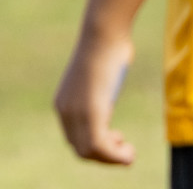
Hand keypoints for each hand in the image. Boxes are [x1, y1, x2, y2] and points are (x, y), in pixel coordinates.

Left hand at [54, 29, 135, 164]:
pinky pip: (99, 146)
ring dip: (112, 158)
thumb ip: (96, 94)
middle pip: (81, 149)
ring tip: (128, 152)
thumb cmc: (106, 50)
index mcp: (64, 103)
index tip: (117, 139)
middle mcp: (64, 109)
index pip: (75, 139)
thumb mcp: (98, 79)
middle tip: (125, 148)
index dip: (97, 148)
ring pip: (89, 152)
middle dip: (105, 156)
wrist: (103, 34)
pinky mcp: (90, 110)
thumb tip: (103, 95)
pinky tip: (129, 152)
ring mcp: (75, 110)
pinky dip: (116, 156)